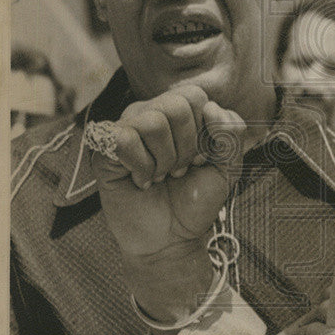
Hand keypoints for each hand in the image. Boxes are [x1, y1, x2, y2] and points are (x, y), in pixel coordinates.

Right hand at [90, 85, 245, 321]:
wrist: (171, 239)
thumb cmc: (195, 201)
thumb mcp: (227, 167)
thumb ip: (231, 134)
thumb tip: (211, 107)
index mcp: (177, 113)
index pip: (195, 95)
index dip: (204, 132)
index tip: (201, 160)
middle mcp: (149, 113)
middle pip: (175, 105)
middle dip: (187, 147)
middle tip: (179, 171)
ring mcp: (125, 128)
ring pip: (152, 122)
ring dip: (164, 160)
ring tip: (160, 176)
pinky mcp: (103, 149)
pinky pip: (124, 139)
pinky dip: (141, 167)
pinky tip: (141, 180)